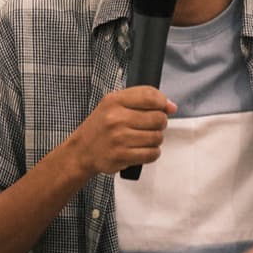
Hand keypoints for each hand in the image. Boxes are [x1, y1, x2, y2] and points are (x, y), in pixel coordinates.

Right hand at [61, 87, 177, 178]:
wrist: (81, 151)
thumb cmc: (102, 127)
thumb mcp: (115, 104)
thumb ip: (144, 99)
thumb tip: (171, 107)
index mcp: (114, 101)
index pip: (150, 96)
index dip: (162, 102)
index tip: (162, 108)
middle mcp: (115, 118)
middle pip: (159, 118)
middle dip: (158, 124)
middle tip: (147, 127)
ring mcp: (118, 138)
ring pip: (157, 137)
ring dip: (154, 140)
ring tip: (141, 139)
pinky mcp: (121, 156)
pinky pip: (152, 154)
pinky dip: (151, 153)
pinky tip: (139, 150)